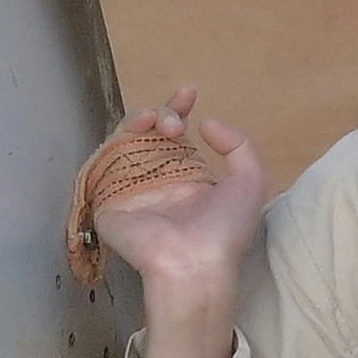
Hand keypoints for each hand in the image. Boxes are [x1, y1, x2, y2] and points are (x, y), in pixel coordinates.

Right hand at [87, 88, 262, 309]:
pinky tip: (139, 131)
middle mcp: (159, 181)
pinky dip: (117, 140)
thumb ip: (238, 144)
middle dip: (163, 114)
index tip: (189, 94)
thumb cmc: (225, 230)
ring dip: (139, 119)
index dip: (178, 111)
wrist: (194, 263)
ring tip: (156, 120)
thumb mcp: (251, 181)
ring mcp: (133, 188)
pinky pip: (106, 162)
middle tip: (175, 124)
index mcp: (188, 179)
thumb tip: (205, 123)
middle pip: (150, 133)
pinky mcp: (110, 199)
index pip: (177, 138)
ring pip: (126, 141)